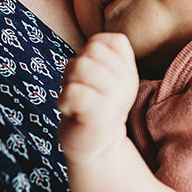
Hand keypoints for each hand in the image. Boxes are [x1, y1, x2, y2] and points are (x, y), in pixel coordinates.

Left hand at [57, 32, 139, 162]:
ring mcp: (114, 98)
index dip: (89, 52)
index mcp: (128, 71)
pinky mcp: (98, 114)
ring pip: (80, 66)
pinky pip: (73, 91)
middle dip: (74, 68)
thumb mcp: (104, 79)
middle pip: (90, 51)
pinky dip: (63, 100)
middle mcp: (125, 82)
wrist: (96, 151)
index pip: (107, 40)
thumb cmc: (93, 109)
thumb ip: (100, 57)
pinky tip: (70, 111)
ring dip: (67, 82)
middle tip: (79, 90)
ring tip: (75, 99)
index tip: (90, 76)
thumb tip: (91, 46)